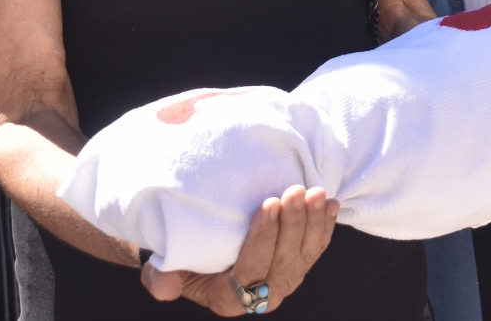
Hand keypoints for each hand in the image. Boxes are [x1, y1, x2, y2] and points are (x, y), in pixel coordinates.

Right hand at [143, 185, 337, 315]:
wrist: (202, 254)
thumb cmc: (184, 258)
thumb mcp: (165, 268)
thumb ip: (161, 277)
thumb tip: (164, 287)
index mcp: (230, 298)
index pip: (252, 268)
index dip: (263, 237)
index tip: (268, 204)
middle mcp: (262, 294)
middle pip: (284, 259)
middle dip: (293, 223)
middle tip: (295, 191)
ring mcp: (284, 279)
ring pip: (305, 253)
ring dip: (312, 221)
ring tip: (314, 192)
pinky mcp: (299, 264)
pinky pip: (317, 247)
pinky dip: (325, 225)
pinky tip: (329, 203)